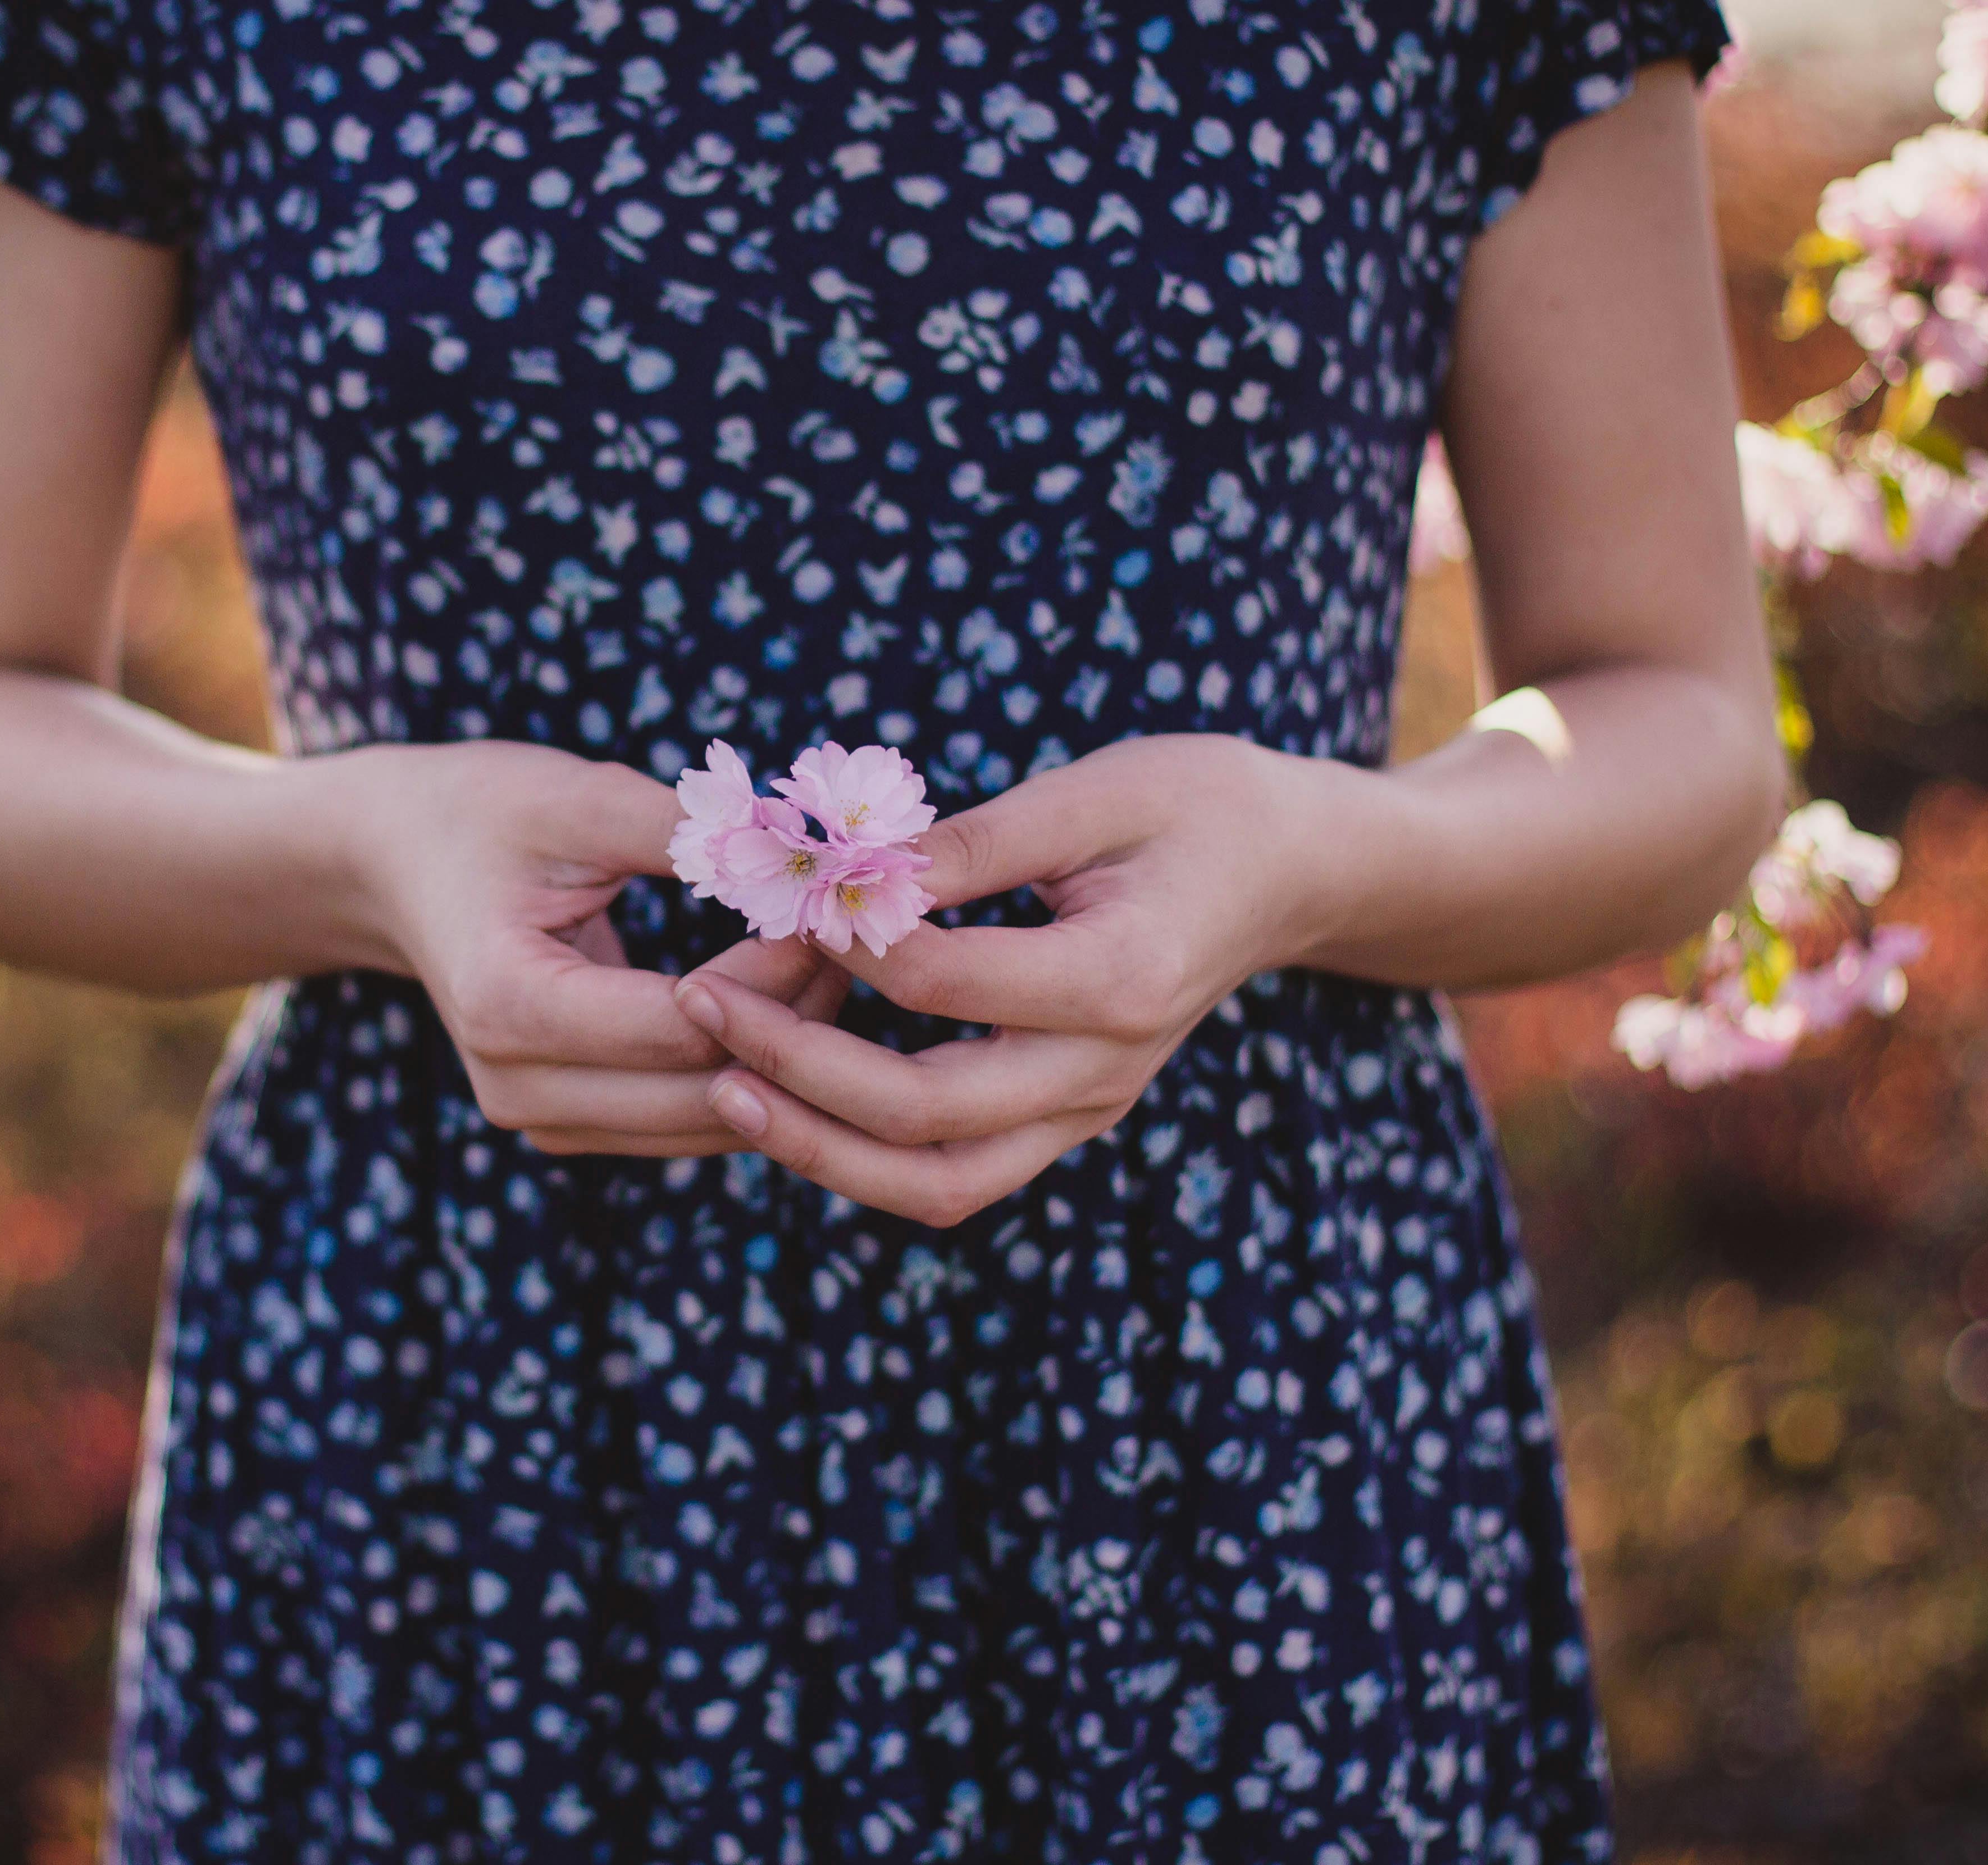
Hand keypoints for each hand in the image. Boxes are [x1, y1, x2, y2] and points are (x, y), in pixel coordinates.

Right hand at [342, 741, 849, 1156]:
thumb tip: (805, 849)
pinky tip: (793, 1002)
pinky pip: (690, 1124)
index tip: (839, 908)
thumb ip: (685, 830)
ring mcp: (542, 1121)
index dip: (780, 972)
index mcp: (509, 1005)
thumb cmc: (480, 814)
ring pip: (712, 1123)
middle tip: (865, 941)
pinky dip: (753, 1073)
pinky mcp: (570, 1127)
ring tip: (837, 963)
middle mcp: (519, 1087)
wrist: (394, 864)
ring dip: (788, 1056)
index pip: (687, 1022)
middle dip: (800, 1020)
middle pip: (709, 1091)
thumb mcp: (573, 797)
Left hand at [669, 735, 1341, 1223]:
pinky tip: (787, 1101)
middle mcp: (1103, 1070)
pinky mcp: (1065, 1122)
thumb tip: (851, 868)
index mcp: (1118, 977)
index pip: (942, 983)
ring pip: (934, 1183)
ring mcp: (1086, 1111)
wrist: (1289, 871)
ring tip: (720, 1086)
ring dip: (816, 1146)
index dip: (842, 942)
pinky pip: (952, 1177)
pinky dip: (861, 1156)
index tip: (776, 892)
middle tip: (698, 1002)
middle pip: (926, 1115)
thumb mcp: (1095, 790)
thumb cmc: (1197, 806)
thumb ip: (974, 840)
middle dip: (795, 1068)